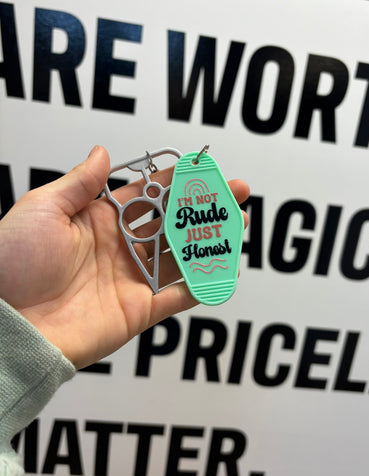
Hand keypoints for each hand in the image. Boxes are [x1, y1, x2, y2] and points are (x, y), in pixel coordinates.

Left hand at [0, 146, 248, 368]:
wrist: (6, 323)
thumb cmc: (14, 261)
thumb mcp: (43, 209)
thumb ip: (80, 184)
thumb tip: (102, 151)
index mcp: (100, 221)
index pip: (148, 194)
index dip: (177, 181)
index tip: (204, 168)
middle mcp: (121, 248)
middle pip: (173, 223)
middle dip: (206, 207)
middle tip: (237, 192)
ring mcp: (132, 280)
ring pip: (182, 257)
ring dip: (211, 240)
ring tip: (239, 223)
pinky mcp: (139, 311)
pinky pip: (178, 296)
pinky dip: (203, 284)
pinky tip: (225, 269)